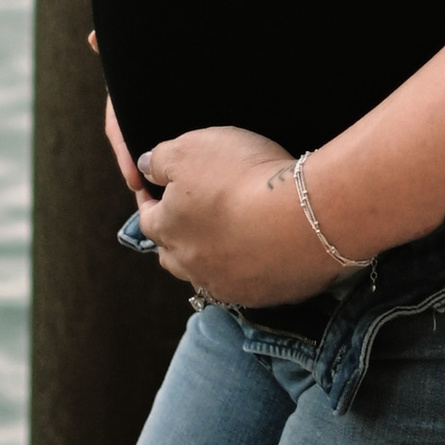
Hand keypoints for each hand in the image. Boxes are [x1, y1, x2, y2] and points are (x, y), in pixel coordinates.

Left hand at [129, 123, 336, 306]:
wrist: (300, 218)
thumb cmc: (242, 176)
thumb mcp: (192, 148)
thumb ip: (160, 158)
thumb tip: (145, 166)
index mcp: (168, 229)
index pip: (146, 218)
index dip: (151, 201)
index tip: (157, 189)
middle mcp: (190, 265)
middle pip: (172, 255)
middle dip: (176, 237)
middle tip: (189, 219)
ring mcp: (225, 285)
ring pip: (205, 275)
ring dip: (209, 259)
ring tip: (223, 240)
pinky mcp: (259, 296)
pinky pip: (244, 285)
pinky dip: (245, 270)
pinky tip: (259, 253)